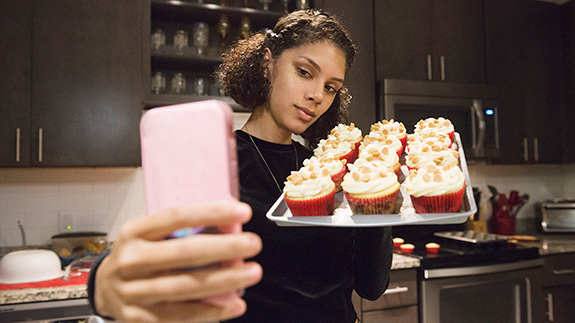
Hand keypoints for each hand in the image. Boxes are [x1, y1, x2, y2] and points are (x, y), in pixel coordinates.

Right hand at [94, 201, 262, 322]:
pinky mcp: (142, 319)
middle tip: (252, 243)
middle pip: (185, 252)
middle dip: (225, 247)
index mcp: (135, 232)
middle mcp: (131, 261)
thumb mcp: (149, 234)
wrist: (105, 289)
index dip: (211, 213)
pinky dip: (213, 311)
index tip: (241, 212)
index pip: (176, 217)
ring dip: (225, 279)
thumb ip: (183, 230)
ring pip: (187, 285)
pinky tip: (234, 303)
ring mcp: (134, 292)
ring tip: (251, 272)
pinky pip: (183, 315)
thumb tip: (230, 226)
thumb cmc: (138, 255)